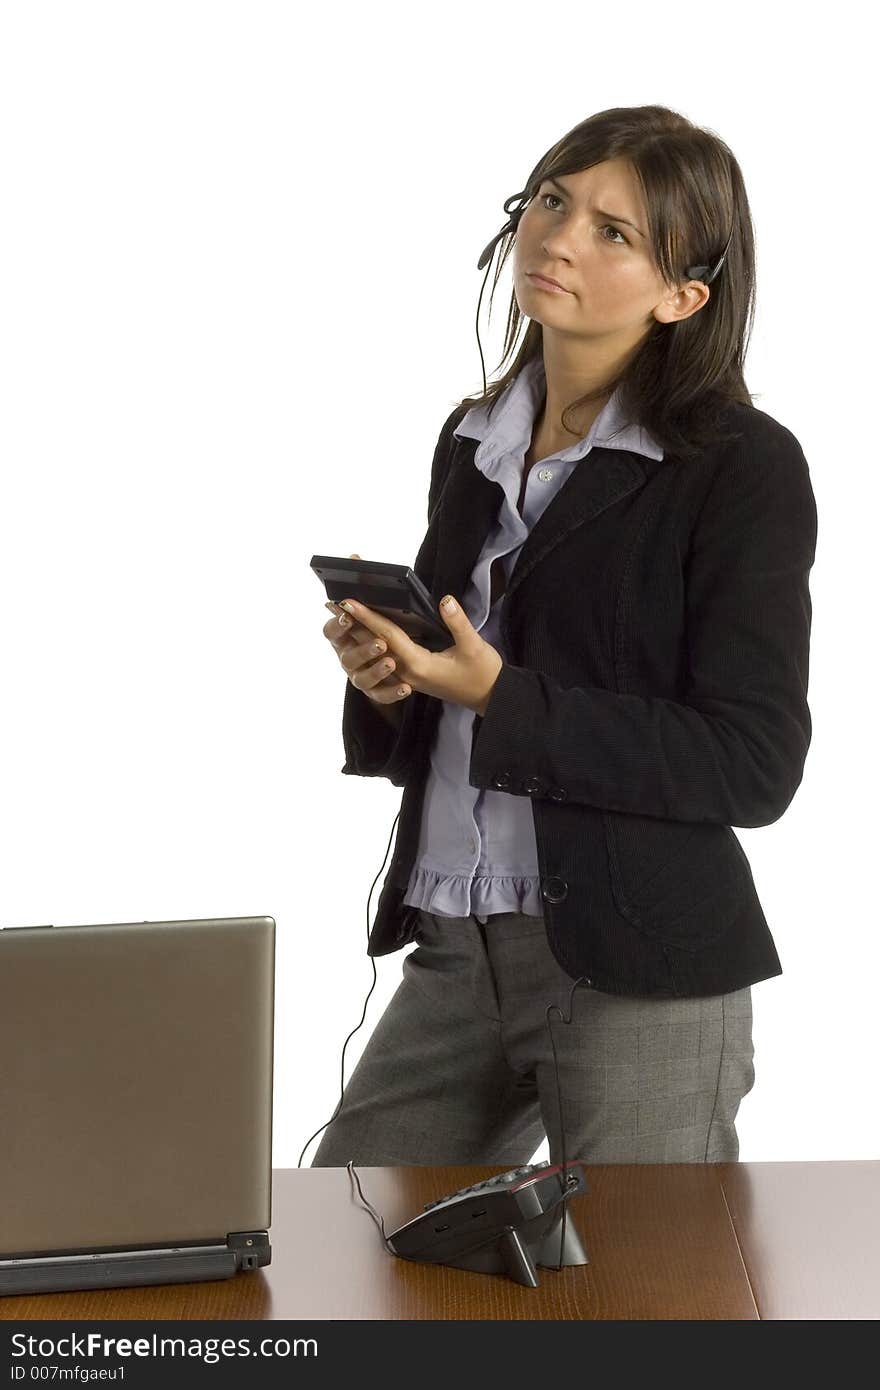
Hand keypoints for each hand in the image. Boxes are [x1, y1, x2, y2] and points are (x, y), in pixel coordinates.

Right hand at [322, 554, 410, 706]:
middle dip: (362, 648)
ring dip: (375, 670)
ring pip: (360, 679)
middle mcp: (348, 657)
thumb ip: (365, 583)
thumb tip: (355, 556)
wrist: (410, 662)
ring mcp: (360, 677)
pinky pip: (381, 696)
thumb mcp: (384, 605)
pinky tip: (406, 688)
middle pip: (346, 656)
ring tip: (393, 662)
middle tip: (381, 642)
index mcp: (345, 635)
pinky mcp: (376, 692)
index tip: (348, 611)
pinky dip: (391, 693)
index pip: (333, 630)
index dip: (338, 621)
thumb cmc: (388, 628)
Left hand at [333, 589, 503, 716]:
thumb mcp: (474, 646)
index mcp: (419, 665)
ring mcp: (407, 676)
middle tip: (332, 601)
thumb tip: (444, 600)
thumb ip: (457, 622)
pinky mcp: (410, 675)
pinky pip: (384, 656)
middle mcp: (407, 672)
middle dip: (353, 621)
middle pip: (374, 643)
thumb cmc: (482, 673)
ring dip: (358, 631)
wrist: (489, 698)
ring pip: (376, 651)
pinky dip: (371, 641)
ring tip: (340, 612)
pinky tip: (362, 630)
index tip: (348, 601)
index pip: (387, 636)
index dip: (367, 616)